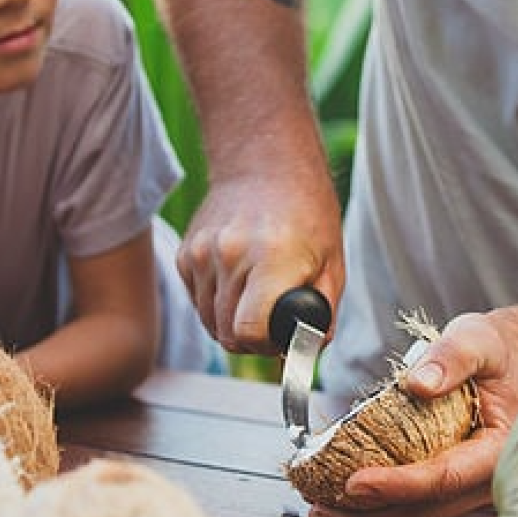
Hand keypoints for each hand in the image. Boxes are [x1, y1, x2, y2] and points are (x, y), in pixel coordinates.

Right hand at [178, 174, 342, 352]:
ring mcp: (201, 254)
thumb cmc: (306, 211)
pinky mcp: (185, 254)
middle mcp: (229, 255)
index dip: (267, 345)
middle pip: (228, 335)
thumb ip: (323, 315)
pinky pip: (198, 301)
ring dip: (233, 322)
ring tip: (257, 296)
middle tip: (274, 319)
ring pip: (210, 322)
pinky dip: (217, 302)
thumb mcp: (332, 263)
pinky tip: (238, 278)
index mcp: (271, 258)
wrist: (264, 163)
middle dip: (253, 339)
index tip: (282, 335)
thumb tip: (307, 354)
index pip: (249, 332)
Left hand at [306, 310, 517, 516]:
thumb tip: (419, 385)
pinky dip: (381, 509)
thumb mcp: (476, 341)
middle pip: (427, 511)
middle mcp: (488, 479)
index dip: (399, 485)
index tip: (355, 483)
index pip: (445, 477)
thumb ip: (451, 358)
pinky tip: (345, 504)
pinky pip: (417, 506)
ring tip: (323, 512)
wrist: (511, 360)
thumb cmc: (494, 351)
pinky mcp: (453, 486)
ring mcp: (470, 488)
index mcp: (499, 449)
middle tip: (321, 509)